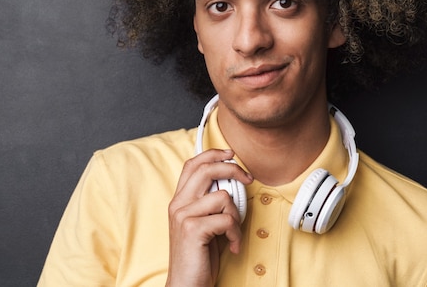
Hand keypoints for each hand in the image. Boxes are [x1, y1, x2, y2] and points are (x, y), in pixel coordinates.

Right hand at [165, 149, 252, 286]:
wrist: (186, 285)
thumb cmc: (198, 257)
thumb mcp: (204, 224)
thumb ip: (211, 203)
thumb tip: (232, 184)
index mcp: (179, 200)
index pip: (192, 164)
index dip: (212, 154)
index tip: (231, 155)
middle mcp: (178, 204)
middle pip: (206, 170)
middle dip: (233, 170)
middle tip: (248, 179)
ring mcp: (183, 216)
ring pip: (222, 196)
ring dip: (236, 215)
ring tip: (233, 233)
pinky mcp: (193, 229)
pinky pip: (226, 219)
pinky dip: (235, 234)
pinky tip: (232, 246)